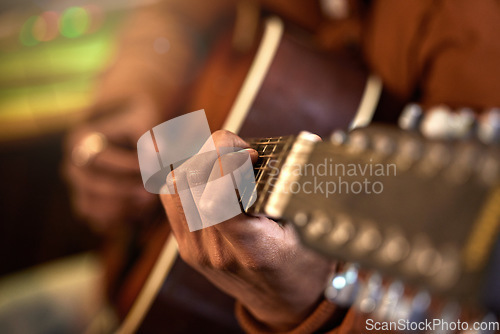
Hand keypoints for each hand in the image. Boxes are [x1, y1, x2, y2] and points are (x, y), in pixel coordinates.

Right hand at [63, 95, 161, 232]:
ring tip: (147, 201)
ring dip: (121, 209)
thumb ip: (150, 137)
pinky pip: (99, 222)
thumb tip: (155, 159)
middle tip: (151, 192)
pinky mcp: (91, 205)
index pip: (99, 157)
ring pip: (90, 207)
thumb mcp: (146, 119)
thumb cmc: (140, 122)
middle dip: (124, 190)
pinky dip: (119, 220)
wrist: (133, 129)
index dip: (128, 165)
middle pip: (92, 185)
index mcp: (81, 140)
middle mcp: (74, 165)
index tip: (154, 168)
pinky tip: (141, 210)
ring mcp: (79, 187)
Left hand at [160, 130, 335, 330]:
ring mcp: (196, 250)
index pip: (217, 199)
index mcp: (254, 249)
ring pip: (175, 185)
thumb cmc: (302, 265)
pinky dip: (187, 176)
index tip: (252, 155)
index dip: (227, 163)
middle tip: (244, 153)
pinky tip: (211, 175)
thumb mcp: (312, 229)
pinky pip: (171, 197)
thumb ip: (302, 188)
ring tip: (227, 162)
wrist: (281, 304)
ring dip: (199, 161)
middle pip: (190, 181)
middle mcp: (217, 251)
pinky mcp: (185, 247)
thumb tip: (309, 142)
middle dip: (215, 151)